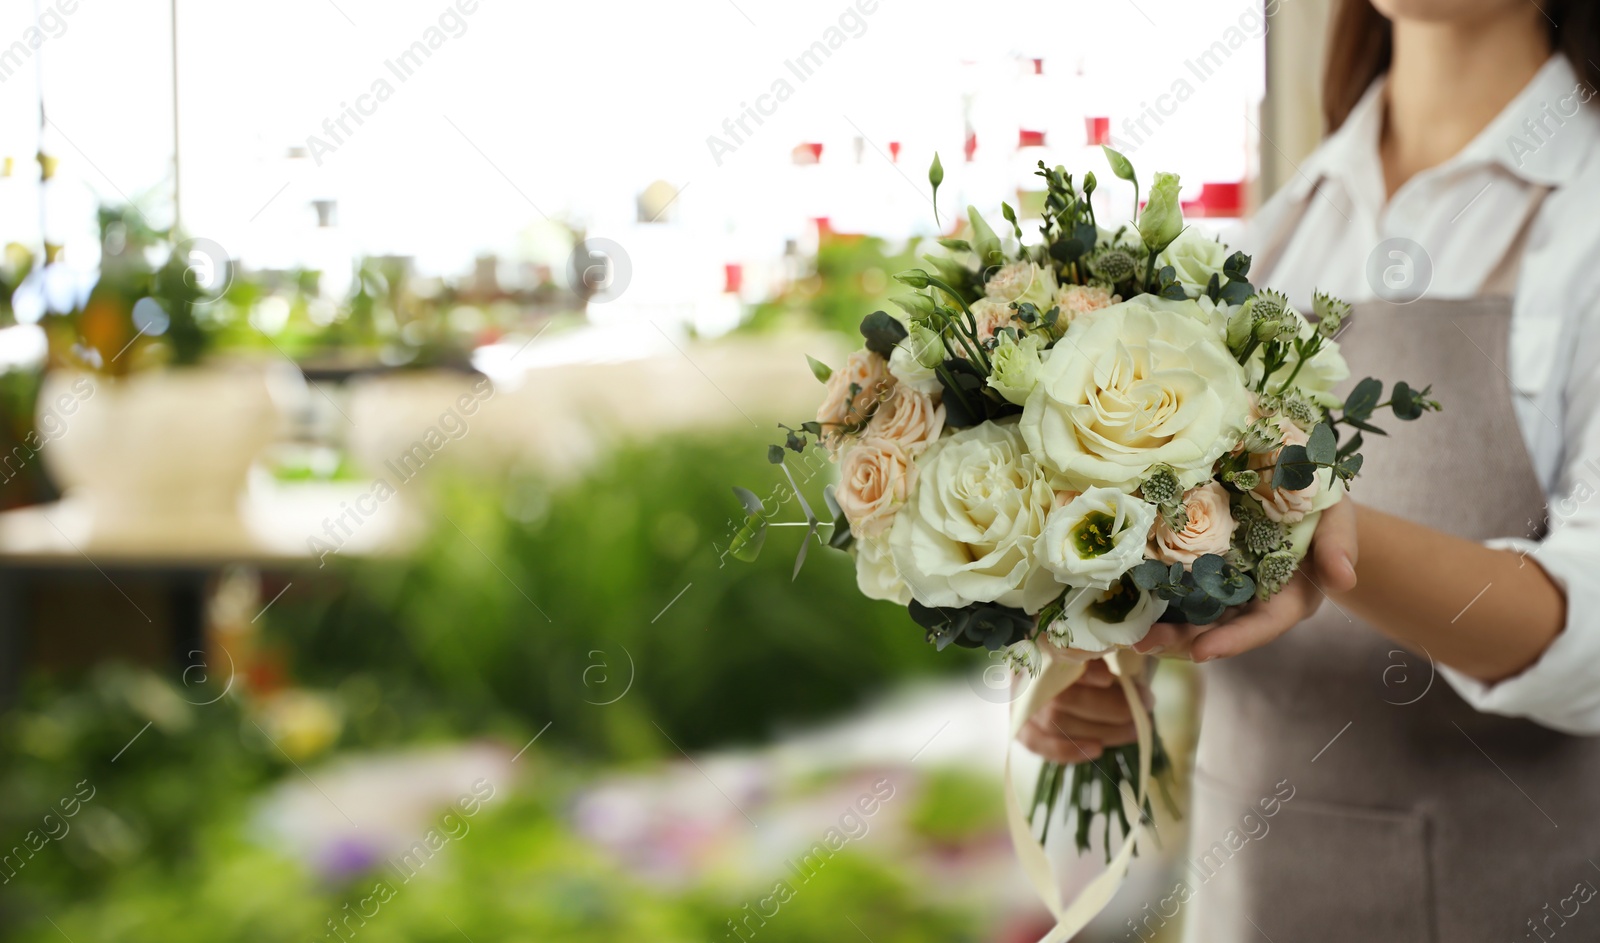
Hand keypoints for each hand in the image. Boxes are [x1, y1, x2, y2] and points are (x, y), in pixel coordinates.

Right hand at [1016, 659, 1152, 763]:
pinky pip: (1039, 745)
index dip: (1085, 671)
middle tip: (1145, 705)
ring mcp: (1020, 706)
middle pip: (1066, 698)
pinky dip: (1069, 751)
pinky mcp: (1020, 729)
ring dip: (1103, 730)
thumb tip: (1126, 668)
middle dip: (1112, 707)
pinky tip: (1098, 750)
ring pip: (1060, 724)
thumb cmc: (1072, 660)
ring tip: (1135, 729)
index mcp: (1040, 651)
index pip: (1060, 661)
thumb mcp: (1086, 648)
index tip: (1109, 678)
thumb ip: (1098, 656)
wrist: (1040, 676)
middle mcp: (1026, 678)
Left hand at [1132, 497, 1360, 661]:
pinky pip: (1181, 584)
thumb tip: (1343, 579)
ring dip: (1162, 624)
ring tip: (1126, 634)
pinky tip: (1124, 596)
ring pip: (1194, 612)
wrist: (1301, 491)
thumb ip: (1340, 548)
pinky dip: (1156, 592)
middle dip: (1182, 639)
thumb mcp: (1338, 521)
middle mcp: (1254, 600)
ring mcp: (1228, 587)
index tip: (1201, 653)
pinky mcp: (1206, 568)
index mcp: (1289, 598)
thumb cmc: (1324, 511)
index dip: (1233, 641)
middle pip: (1218, 628)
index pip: (1262, 626)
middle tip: (1143, 644)